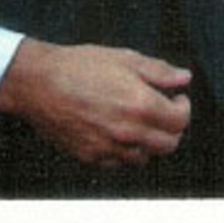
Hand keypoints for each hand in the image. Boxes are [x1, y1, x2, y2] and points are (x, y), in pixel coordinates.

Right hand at [0, 39, 192, 168]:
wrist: (39, 83)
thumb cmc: (81, 67)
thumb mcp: (127, 59)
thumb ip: (160, 72)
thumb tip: (184, 78)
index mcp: (141, 106)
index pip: (180, 122)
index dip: (183, 108)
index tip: (176, 99)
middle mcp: (127, 132)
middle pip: (168, 145)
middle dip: (172, 128)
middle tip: (164, 112)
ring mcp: (107, 147)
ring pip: (144, 157)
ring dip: (149, 142)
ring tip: (140, 122)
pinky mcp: (89, 156)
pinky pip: (118, 163)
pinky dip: (125, 152)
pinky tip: (119, 133)